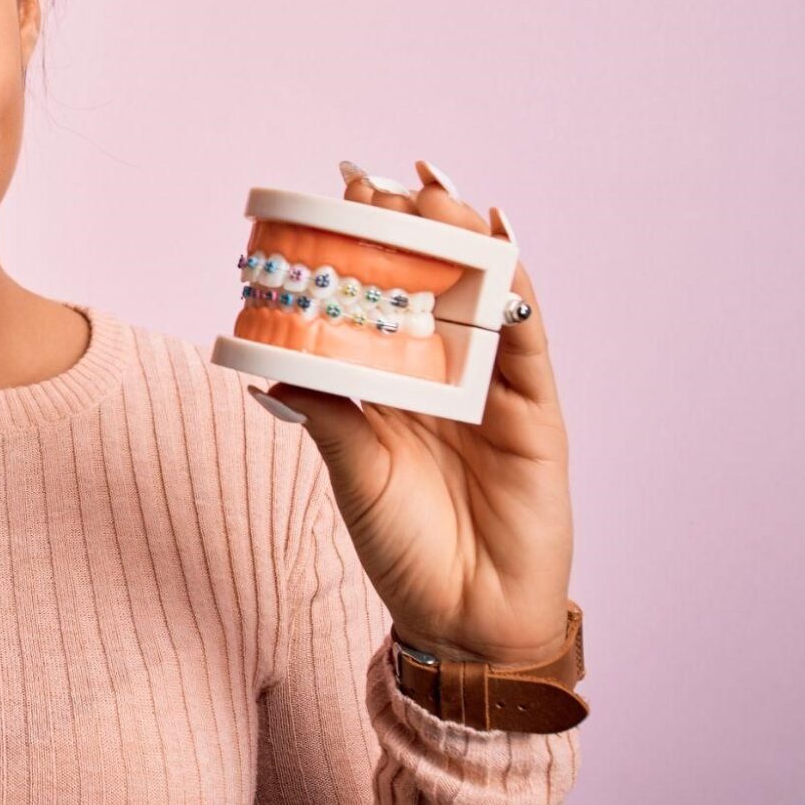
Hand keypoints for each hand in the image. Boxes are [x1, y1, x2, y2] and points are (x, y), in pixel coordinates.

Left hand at [251, 159, 572, 667]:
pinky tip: (500, 239)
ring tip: (430, 195)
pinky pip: (529, 335)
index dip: (363, 242)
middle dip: (406, 226)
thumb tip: (269, 359)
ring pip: (481, 292)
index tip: (334, 192)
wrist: (462, 620)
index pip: (379, 293)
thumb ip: (326, 412)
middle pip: (431, 279)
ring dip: (458, 238)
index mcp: (394, 380)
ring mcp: (493, 385)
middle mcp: (445, 371)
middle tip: (374, 184)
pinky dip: (517, 285)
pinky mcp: (534, 409)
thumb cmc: (403, 547)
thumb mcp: (352, 471)